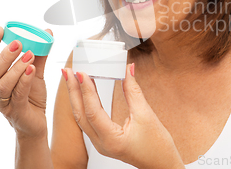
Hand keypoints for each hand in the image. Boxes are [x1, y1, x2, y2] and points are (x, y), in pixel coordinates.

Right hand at [0, 26, 53, 139]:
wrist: (36, 124)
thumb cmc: (31, 97)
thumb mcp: (34, 72)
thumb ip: (39, 54)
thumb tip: (47, 32)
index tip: (0, 29)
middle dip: (4, 55)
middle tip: (18, 42)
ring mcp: (2, 102)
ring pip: (3, 83)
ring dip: (16, 67)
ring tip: (29, 55)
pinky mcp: (15, 111)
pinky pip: (17, 94)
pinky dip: (24, 80)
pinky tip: (31, 69)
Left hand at [63, 63, 184, 168]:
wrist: (161, 164)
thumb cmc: (157, 146)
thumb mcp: (146, 115)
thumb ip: (133, 92)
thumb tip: (128, 70)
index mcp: (111, 139)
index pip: (93, 111)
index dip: (86, 90)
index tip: (81, 73)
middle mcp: (101, 143)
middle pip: (81, 114)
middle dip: (73, 91)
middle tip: (68, 71)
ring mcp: (101, 143)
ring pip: (82, 117)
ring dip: (77, 97)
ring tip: (72, 78)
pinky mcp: (103, 140)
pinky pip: (88, 120)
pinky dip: (85, 104)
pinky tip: (84, 92)